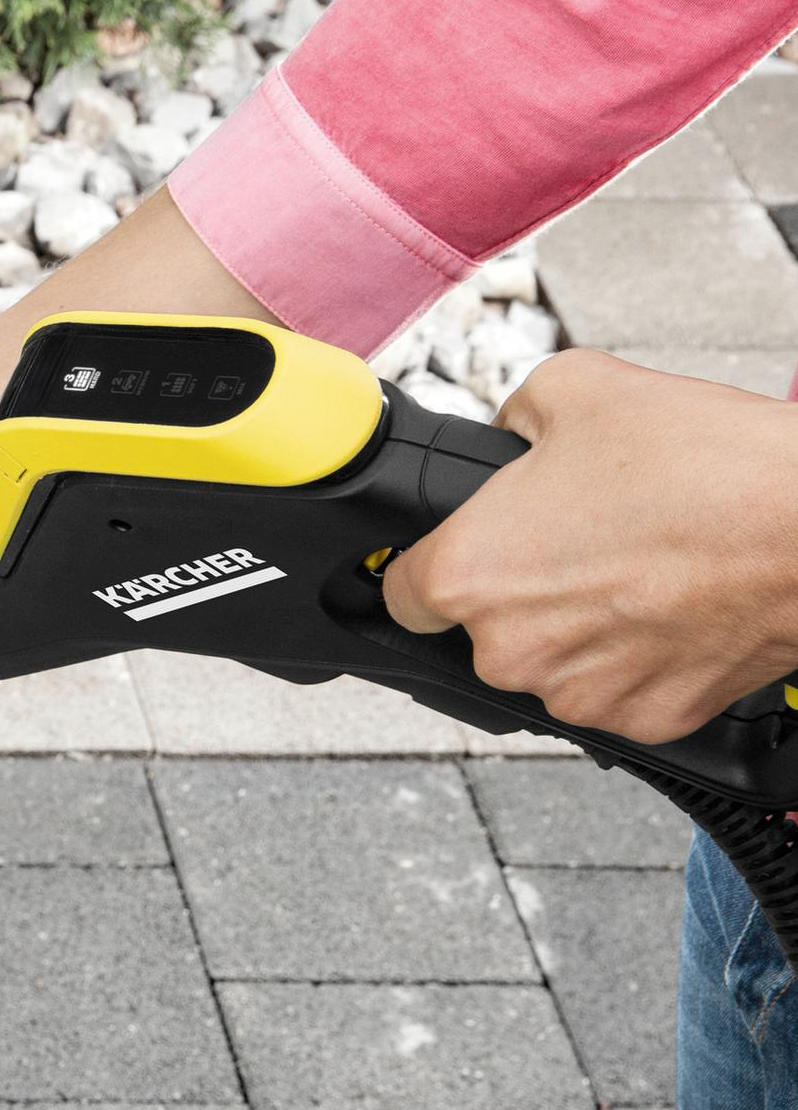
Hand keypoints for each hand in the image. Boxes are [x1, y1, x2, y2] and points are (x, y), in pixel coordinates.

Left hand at [383, 350, 797, 740]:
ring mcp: (583, 694)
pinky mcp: (651, 719)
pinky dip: (641, 658)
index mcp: (471, 575)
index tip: (465, 552)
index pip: (401, 592)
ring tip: (641, 566)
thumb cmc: (708, 464)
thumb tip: (509, 434)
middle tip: (584, 541)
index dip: (434, 564)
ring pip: (555, 665)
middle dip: (523, 591)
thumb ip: (514, 417)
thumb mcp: (576, 389)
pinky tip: (675, 607)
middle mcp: (514, 651)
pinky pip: (620, 691)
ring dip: (582, 628)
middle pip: (485, 631)